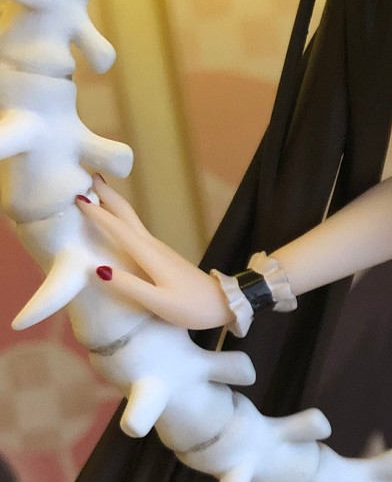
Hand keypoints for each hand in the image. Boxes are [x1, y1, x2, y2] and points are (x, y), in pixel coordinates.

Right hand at [79, 177, 234, 330]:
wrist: (225, 304)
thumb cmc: (192, 307)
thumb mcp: (159, 302)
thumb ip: (129, 286)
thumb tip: (98, 269)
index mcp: (150, 256)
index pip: (119, 229)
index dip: (97, 212)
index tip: (76, 195)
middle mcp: (154, 246)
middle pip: (127, 215)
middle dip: (108, 195)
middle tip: (89, 174)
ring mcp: (160, 250)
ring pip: (131, 222)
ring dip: (113, 205)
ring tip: (95, 193)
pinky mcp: (163, 256)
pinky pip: (136, 232)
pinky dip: (122, 221)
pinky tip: (117, 224)